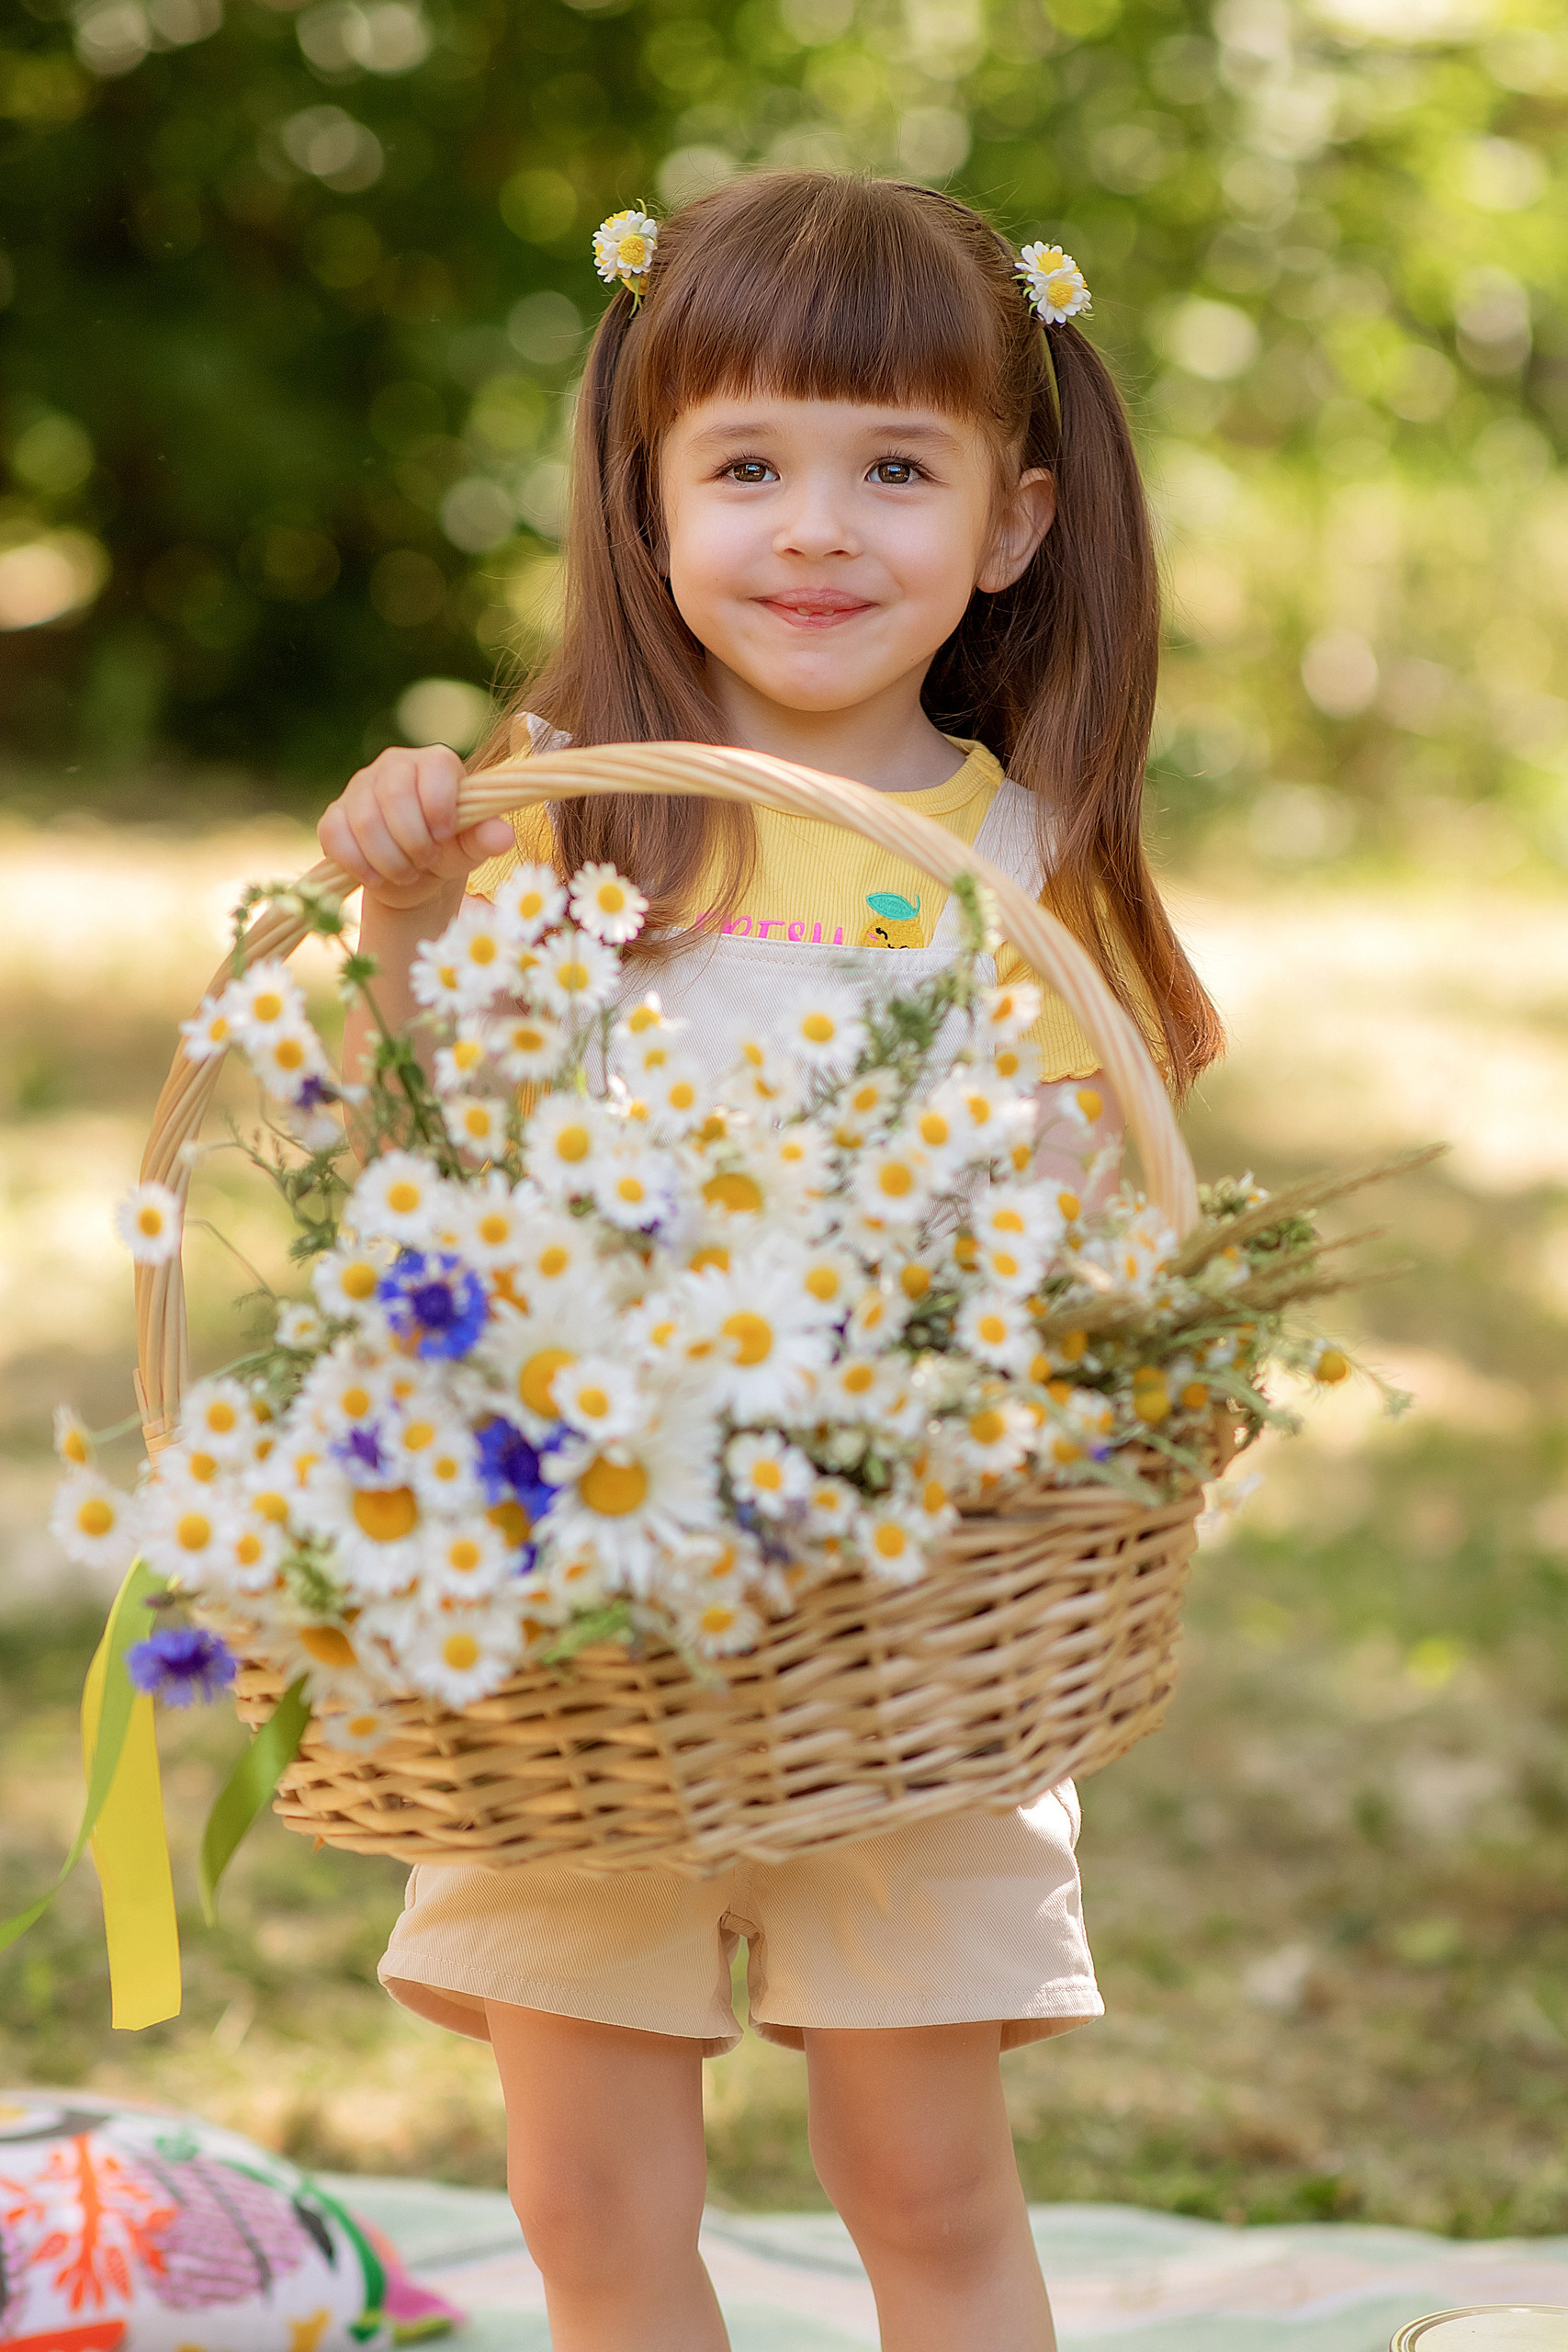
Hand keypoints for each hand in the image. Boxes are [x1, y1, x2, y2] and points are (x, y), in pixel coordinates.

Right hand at [317, 745, 516, 911]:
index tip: (444, 838)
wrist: (413, 874)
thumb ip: (485, 839)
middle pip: (394, 795)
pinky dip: (358, 864)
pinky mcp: (334, 814)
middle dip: (412, 840)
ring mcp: (360, 787)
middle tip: (425, 862)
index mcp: (435, 763)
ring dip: (389, 859)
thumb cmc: (447, 851)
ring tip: (407, 872)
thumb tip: (504, 835)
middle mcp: (394, 765)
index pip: (434, 767)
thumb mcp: (470, 849)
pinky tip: (376, 877)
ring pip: (365, 821)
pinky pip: (335, 835)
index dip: (439, 805)